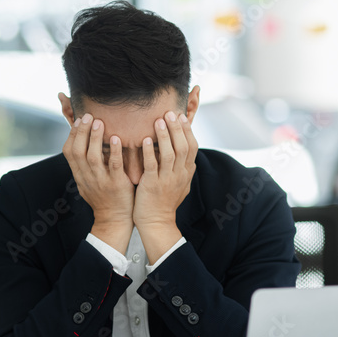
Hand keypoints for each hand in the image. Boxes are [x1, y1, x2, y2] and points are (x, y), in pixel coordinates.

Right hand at [62, 113, 134, 252]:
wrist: (114, 220)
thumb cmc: (103, 198)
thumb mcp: (88, 182)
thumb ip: (84, 165)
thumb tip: (80, 145)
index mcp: (79, 176)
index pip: (68, 152)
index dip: (72, 135)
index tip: (78, 121)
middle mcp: (87, 177)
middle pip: (78, 151)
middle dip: (81, 132)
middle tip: (88, 115)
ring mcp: (101, 181)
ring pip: (93, 157)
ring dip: (95, 138)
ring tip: (99, 122)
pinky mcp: (117, 185)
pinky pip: (114, 166)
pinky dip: (115, 151)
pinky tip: (117, 138)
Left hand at [134, 110, 197, 262]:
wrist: (156, 223)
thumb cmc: (164, 202)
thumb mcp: (179, 184)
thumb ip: (182, 168)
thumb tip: (186, 155)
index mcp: (186, 173)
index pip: (192, 147)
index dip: (187, 130)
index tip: (181, 116)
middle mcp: (180, 175)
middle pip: (183, 147)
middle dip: (177, 128)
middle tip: (170, 112)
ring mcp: (167, 180)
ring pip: (170, 154)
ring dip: (165, 136)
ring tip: (159, 120)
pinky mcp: (152, 185)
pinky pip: (152, 165)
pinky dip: (150, 152)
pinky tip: (145, 140)